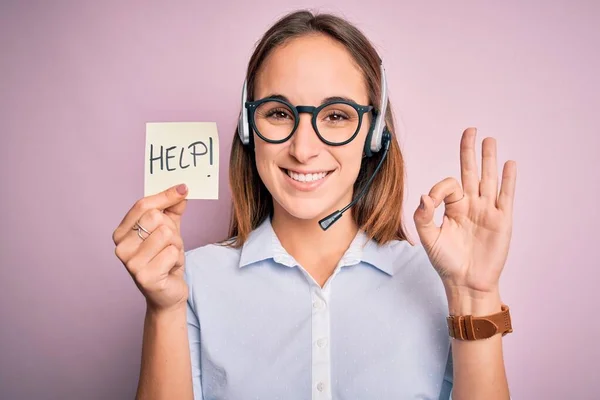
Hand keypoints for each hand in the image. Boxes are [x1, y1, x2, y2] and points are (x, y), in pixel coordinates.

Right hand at [113, 184, 188, 312]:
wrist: (167, 293)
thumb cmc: (164, 260)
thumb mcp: (168, 231)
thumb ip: (172, 210)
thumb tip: (180, 190)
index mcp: (121, 233)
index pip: (143, 205)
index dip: (165, 195)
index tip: (183, 188)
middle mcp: (121, 247)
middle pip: (156, 218)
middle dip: (172, 229)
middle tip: (170, 244)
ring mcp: (131, 263)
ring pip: (166, 234)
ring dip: (176, 246)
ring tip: (169, 257)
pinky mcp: (145, 277)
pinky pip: (172, 253)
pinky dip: (177, 260)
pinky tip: (170, 269)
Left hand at [413, 128, 516, 299]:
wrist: (466, 283)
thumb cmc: (446, 262)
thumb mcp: (429, 238)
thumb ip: (424, 216)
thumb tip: (424, 195)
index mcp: (453, 208)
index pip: (449, 185)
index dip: (440, 188)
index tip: (432, 202)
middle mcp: (470, 205)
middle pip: (471, 172)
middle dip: (469, 151)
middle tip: (471, 130)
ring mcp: (487, 211)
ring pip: (488, 179)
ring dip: (489, 159)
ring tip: (490, 140)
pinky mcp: (502, 220)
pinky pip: (505, 196)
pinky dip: (508, 180)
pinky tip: (509, 165)